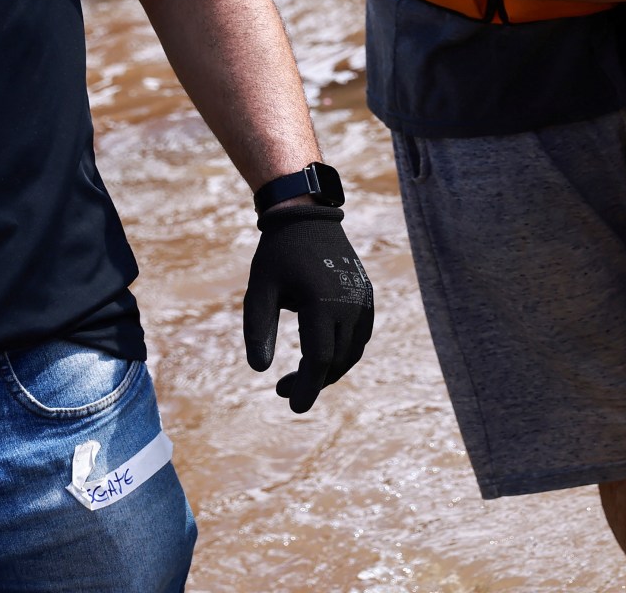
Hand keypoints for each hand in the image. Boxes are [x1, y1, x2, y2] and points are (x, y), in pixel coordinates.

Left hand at [243, 204, 374, 412]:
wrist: (308, 217)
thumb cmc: (278, 254)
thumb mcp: (259, 291)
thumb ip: (257, 330)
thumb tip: (260, 370)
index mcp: (322, 302)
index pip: (319, 360)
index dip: (306, 388)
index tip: (293, 408)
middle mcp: (350, 304)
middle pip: (337, 360)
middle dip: (313, 382)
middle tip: (282, 389)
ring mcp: (363, 299)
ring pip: (353, 350)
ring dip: (331, 370)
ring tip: (304, 376)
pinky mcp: (367, 295)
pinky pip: (362, 334)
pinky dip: (345, 352)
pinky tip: (323, 354)